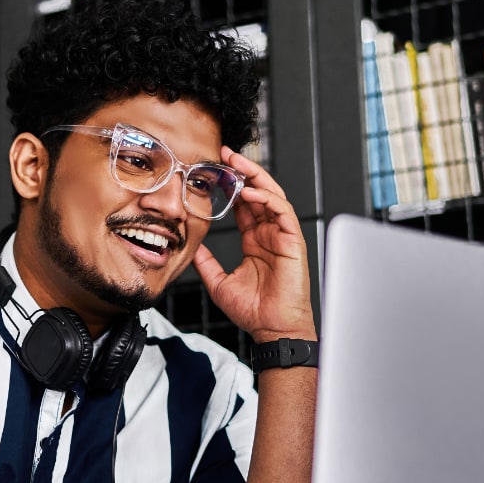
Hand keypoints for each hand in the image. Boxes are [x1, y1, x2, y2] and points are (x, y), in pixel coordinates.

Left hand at [194, 148, 316, 342]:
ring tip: (237, 163)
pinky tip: (250, 191)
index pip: (244, 204)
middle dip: (244, 171)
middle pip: (259, 192)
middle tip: (226, 153)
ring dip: (256, 177)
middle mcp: (269, 234)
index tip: (215, 169)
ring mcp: (282, 236)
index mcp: (255, 241)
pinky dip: (267, 198)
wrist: (272, 329)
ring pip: (272, 195)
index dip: (232, 185)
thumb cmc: (253, 311)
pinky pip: (282, 211)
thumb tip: (191, 246)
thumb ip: (206, 262)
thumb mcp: (218, 282)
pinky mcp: (293, 241)